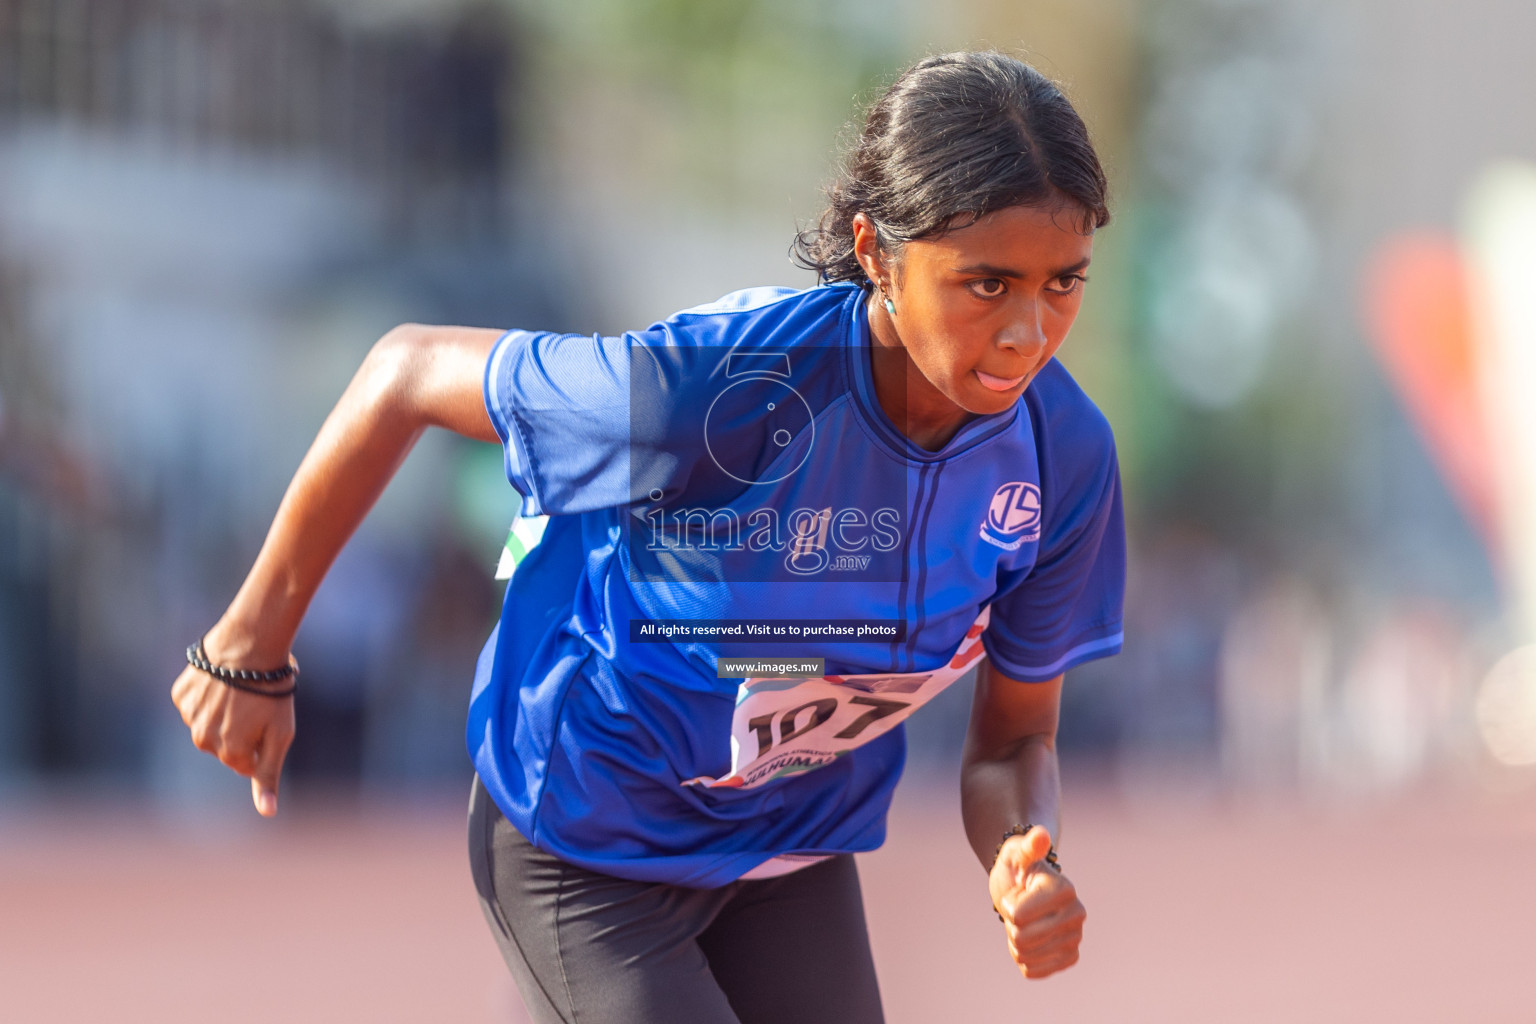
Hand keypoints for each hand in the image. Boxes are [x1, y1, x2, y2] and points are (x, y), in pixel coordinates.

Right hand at [170, 632, 294, 816]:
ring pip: (208, 725)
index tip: (268, 722)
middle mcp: (202, 738)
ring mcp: (188, 715)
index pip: (244, 763)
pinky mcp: (181, 694)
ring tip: (241, 690)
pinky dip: (208, 696)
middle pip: (223, 746)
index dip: (260, 743)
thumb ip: (269, 775)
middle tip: (255, 705)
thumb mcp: (280, 736)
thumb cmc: (273, 692)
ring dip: (223, 714)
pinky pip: (194, 703)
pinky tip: (222, 681)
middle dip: (240, 731)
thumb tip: (267, 812)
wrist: (252, 645)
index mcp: (228, 752)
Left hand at [989, 826, 1084, 979]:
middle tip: (1021, 907)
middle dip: (1012, 923)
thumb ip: (1027, 846)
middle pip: (1021, 939)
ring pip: (1024, 956)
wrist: (1025, 886)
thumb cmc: (1018, 867)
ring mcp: (1075, 938)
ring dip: (1015, 940)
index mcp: (1065, 890)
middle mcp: (1077, 915)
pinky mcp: (1069, 958)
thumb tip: (1040, 834)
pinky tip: (1032, 939)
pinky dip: (1023, 958)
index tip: (1019, 891)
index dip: (1009, 904)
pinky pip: (1032, 971)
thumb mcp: (1016, 853)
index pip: (1018, 916)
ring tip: (1026, 921)